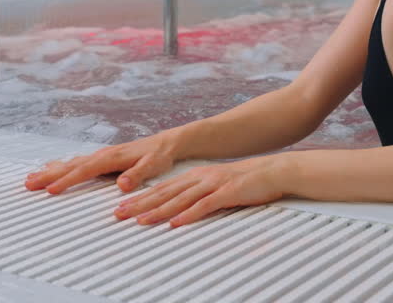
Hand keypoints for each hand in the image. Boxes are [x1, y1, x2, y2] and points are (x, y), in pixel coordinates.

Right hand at [24, 132, 178, 194]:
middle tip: (28, 184)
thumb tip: (122, 184)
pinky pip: (76, 162)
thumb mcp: (153, 166)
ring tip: (30, 178)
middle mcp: (102, 154)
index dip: (67, 180)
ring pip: (70, 163)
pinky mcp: (101, 158)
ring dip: (50, 171)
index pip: (84, 170)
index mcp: (111, 157)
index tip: (50, 190)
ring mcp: (100, 155)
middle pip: (70, 165)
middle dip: (49, 175)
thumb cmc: (159, 156)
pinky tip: (50, 168)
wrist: (166, 143)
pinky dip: (61, 166)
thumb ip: (137, 174)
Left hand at [113, 156, 285, 227]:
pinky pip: (205, 205)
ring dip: (159, 210)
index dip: (141, 198)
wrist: (273, 170)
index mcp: (196, 176)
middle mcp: (201, 178)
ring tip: (141, 220)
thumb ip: (198, 195)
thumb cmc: (246, 181)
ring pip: (180, 199)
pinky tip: (177, 222)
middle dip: (140, 204)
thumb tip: (179, 210)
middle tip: (119, 214)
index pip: (163, 188)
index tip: (122, 207)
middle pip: (165, 193)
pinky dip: (189, 214)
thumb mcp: (217, 185)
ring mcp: (213, 184)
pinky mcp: (228, 192)